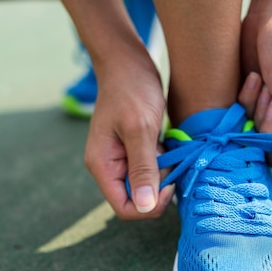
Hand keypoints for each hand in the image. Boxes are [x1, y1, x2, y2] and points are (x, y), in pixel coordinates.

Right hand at [85, 56, 173, 219]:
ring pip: (145, 186)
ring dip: (161, 174)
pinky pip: (150, 170)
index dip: (148, 206)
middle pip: (136, 200)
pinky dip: (162, 162)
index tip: (168, 185)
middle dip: (157, 187)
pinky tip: (164, 143)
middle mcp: (108, 167)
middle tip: (169, 162)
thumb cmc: (132, 90)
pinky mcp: (133, 152)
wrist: (128, 62)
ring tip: (166, 148)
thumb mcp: (140, 129)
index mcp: (102, 165)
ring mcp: (120, 160)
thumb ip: (142, 169)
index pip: (124, 208)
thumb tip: (144, 207)